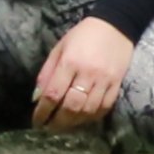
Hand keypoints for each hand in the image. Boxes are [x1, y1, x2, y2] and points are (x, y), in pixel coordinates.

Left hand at [32, 16, 133, 132]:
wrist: (115, 25)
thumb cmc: (82, 35)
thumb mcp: (59, 48)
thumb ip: (47, 73)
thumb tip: (36, 98)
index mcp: (69, 62)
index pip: (53, 94)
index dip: (43, 112)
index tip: (37, 121)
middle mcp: (87, 73)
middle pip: (71, 107)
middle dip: (57, 122)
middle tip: (49, 127)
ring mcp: (104, 80)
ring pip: (88, 110)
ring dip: (74, 122)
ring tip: (65, 125)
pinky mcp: (117, 84)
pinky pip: (104, 107)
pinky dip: (92, 117)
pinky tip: (83, 118)